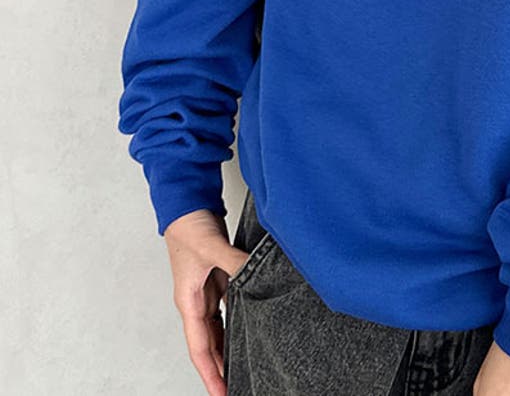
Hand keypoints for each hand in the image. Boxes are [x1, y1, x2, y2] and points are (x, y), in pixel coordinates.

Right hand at [163, 209, 250, 395]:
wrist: (186, 203)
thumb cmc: (188, 226)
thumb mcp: (212, 247)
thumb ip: (235, 263)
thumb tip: (254, 275)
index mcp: (188, 301)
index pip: (199, 348)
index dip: (212, 373)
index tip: (222, 393)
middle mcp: (195, 300)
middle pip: (208, 344)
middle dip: (221, 367)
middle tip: (238, 386)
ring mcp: (205, 290)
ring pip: (217, 329)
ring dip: (228, 347)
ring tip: (244, 365)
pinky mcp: (216, 277)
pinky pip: (227, 307)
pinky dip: (236, 321)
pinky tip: (249, 327)